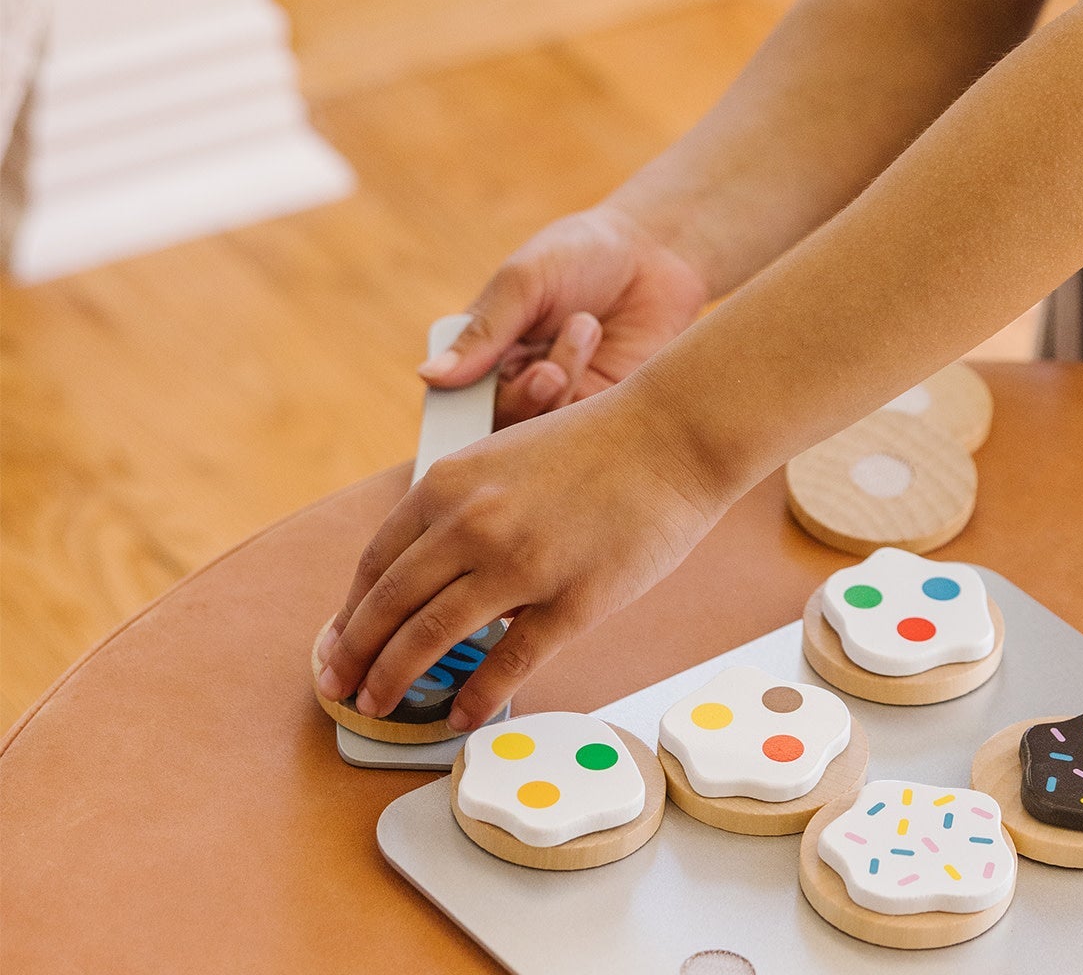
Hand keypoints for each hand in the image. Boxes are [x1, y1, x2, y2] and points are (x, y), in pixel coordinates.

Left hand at [314, 378, 723, 730]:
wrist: (674, 433)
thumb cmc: (599, 442)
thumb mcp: (505, 456)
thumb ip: (462, 508)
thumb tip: (427, 576)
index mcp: (450, 482)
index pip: (376, 562)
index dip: (351, 612)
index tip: (340, 641)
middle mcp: (472, 524)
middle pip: (389, 608)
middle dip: (355, 657)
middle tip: (341, 688)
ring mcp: (520, 565)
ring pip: (430, 640)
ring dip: (395, 681)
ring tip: (382, 706)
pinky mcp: (571, 601)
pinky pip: (506, 664)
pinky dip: (474, 699)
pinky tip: (460, 717)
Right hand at [419, 203, 709, 425]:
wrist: (654, 250)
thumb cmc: (580, 253)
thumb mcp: (524, 281)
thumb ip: (483, 331)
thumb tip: (427, 377)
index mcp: (484, 356)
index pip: (454, 405)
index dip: (462, 413)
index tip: (488, 393)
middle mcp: (517, 385)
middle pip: (497, 428)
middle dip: (522, 402)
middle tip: (547, 371)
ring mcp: (561, 401)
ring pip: (541, 433)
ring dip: (562, 383)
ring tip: (586, 325)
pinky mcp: (604, 410)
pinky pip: (585, 430)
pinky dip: (590, 400)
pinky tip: (599, 345)